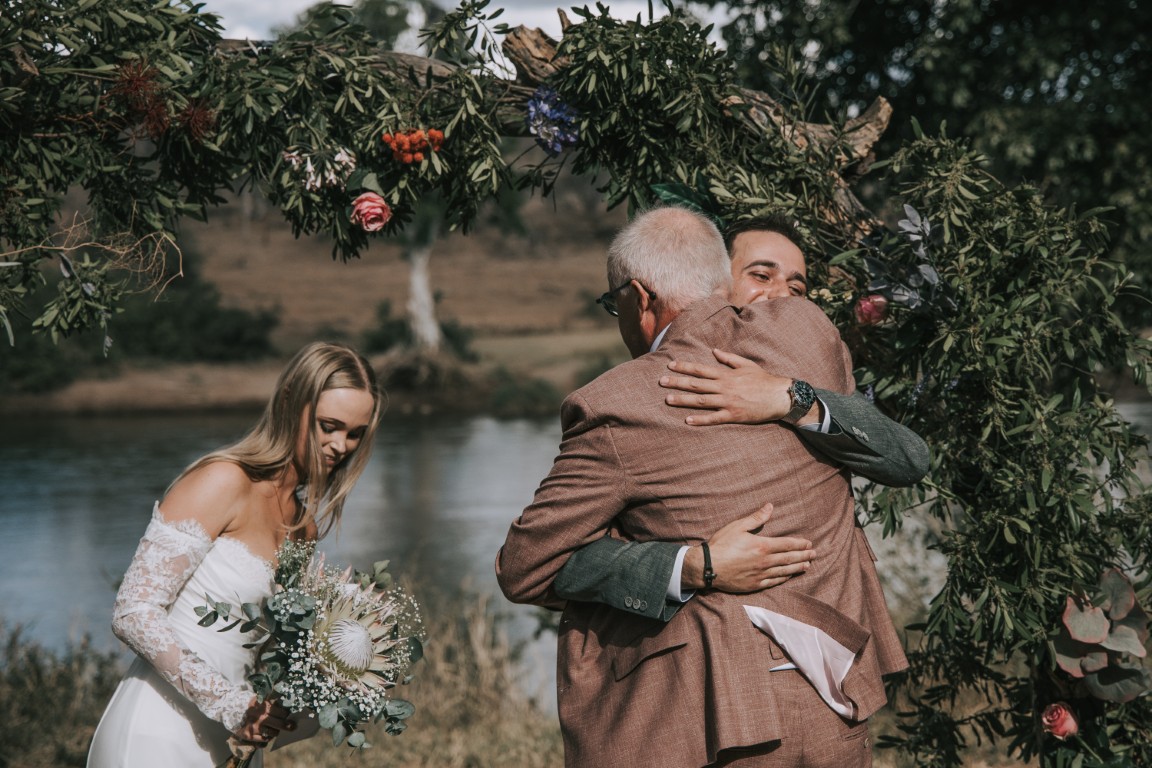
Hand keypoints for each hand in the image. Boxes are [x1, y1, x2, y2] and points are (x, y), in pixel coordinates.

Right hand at [235, 696, 295, 742]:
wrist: (232, 710)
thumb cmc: (250, 704)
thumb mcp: (261, 698)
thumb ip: (273, 697)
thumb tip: (286, 692)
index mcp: (265, 707)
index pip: (283, 713)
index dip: (286, 714)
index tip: (287, 715)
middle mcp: (261, 718)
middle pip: (280, 725)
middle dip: (288, 726)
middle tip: (292, 726)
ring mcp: (255, 727)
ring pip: (273, 733)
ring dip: (276, 732)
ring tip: (276, 730)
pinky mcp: (249, 736)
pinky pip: (263, 740)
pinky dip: (267, 738)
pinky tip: (267, 735)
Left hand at [660, 349, 797, 425]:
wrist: (780, 396)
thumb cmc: (764, 380)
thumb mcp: (746, 364)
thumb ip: (729, 358)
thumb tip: (714, 351)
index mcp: (726, 374)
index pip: (700, 369)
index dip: (684, 367)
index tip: (670, 365)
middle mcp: (724, 387)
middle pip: (696, 384)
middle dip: (678, 382)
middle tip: (662, 381)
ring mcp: (728, 402)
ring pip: (701, 400)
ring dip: (683, 400)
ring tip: (668, 399)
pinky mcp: (734, 415)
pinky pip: (714, 418)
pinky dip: (700, 419)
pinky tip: (687, 420)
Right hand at [682, 503, 814, 592]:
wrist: (707, 567)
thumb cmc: (721, 544)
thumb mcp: (737, 526)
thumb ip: (756, 518)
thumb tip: (770, 507)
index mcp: (762, 545)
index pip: (787, 544)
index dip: (800, 544)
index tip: (809, 543)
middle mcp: (765, 561)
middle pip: (789, 558)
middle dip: (803, 556)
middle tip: (814, 555)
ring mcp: (761, 574)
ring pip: (784, 571)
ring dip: (797, 568)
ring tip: (807, 566)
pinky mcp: (755, 584)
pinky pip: (774, 582)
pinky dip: (784, 578)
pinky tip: (789, 576)